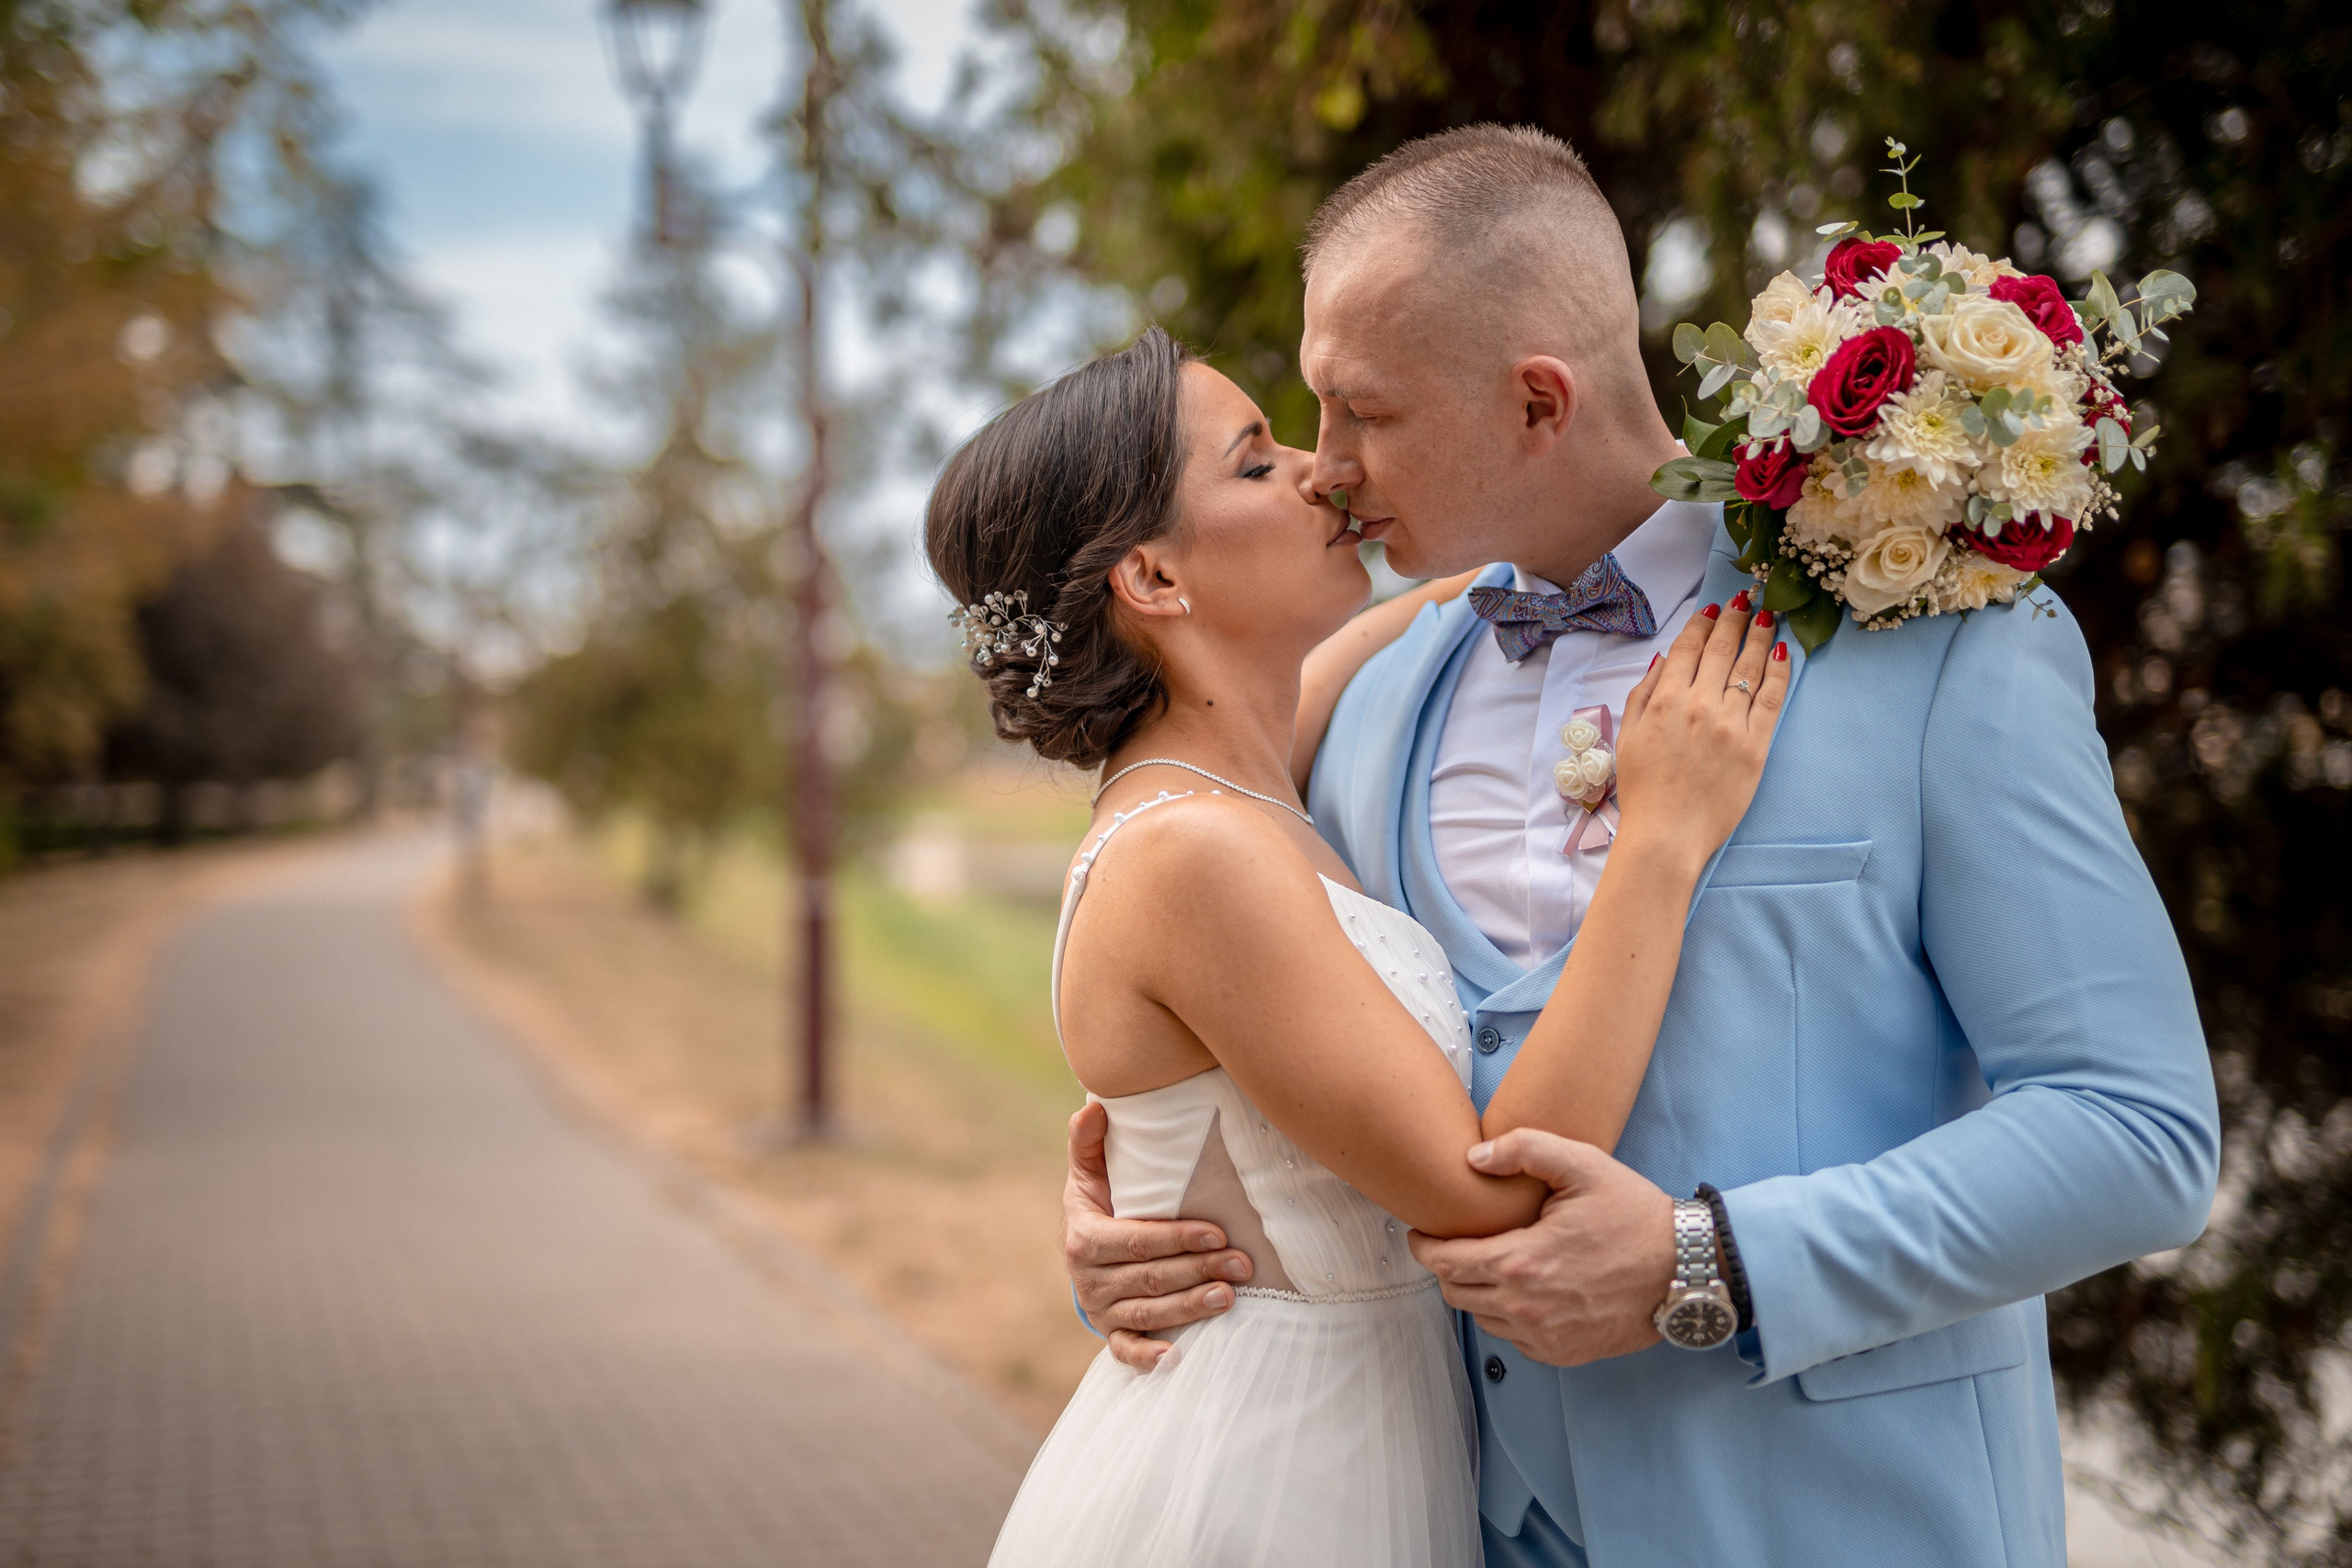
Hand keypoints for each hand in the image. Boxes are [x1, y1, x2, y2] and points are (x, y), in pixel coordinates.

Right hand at [1062, 1100, 1253, 1370]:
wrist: (1083, 1250)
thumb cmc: (1100, 1201)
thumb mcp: (1090, 1172)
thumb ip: (1089, 1142)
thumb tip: (1094, 1106)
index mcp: (1084, 1237)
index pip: (1135, 1241)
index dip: (1176, 1239)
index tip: (1217, 1234)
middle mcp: (1088, 1278)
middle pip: (1151, 1278)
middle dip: (1198, 1271)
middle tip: (1243, 1264)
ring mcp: (1101, 1309)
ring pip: (1149, 1313)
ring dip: (1190, 1307)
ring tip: (1230, 1297)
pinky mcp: (1110, 1333)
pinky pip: (1127, 1351)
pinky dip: (1149, 1358)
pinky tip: (1179, 1358)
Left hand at [1405, 1128, 1673, 1366]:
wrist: (1686, 1269)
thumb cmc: (1635, 1215)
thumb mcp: (1583, 1164)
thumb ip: (1524, 1149)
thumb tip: (1474, 1158)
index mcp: (1521, 1262)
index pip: (1444, 1262)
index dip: (1423, 1246)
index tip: (1421, 1233)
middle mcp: (1526, 1307)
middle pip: (1454, 1293)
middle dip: (1445, 1267)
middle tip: (1451, 1245)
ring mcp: (1544, 1336)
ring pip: (1480, 1319)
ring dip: (1474, 1292)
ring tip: (1486, 1265)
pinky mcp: (1562, 1353)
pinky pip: (1512, 1339)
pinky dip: (1505, 1316)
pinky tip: (1520, 1290)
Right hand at [1613, 591, 1788, 867]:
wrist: (1667, 835)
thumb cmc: (1643, 790)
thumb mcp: (1627, 736)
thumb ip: (1643, 694)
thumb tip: (1663, 659)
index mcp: (1664, 700)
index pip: (1689, 649)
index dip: (1704, 624)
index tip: (1715, 609)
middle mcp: (1698, 705)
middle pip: (1723, 650)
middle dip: (1736, 619)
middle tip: (1747, 598)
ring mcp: (1729, 724)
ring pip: (1750, 668)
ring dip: (1760, 636)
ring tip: (1768, 616)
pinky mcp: (1755, 746)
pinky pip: (1771, 700)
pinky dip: (1778, 672)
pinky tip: (1783, 652)